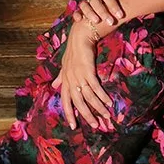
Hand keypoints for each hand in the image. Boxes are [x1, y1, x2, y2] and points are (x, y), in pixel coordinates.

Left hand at [58, 17, 113, 131]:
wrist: (80, 37)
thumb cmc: (73, 52)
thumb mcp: (65, 66)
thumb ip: (60, 77)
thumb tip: (53, 85)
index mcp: (65, 80)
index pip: (65, 101)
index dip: (68, 114)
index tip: (73, 126)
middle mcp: (70, 80)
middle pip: (78, 102)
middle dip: (87, 115)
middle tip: (95, 125)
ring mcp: (79, 76)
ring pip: (88, 97)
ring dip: (98, 108)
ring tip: (106, 116)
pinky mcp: (88, 71)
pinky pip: (96, 87)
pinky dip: (102, 96)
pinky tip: (109, 102)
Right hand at [77, 0, 124, 31]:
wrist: (110, 18)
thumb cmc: (117, 10)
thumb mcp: (121, 2)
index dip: (112, 4)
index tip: (120, 16)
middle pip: (95, 0)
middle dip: (102, 11)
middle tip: (111, 22)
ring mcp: (87, 5)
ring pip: (84, 5)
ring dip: (90, 13)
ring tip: (97, 21)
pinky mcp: (81, 14)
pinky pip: (76, 13)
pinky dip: (77, 15)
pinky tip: (80, 19)